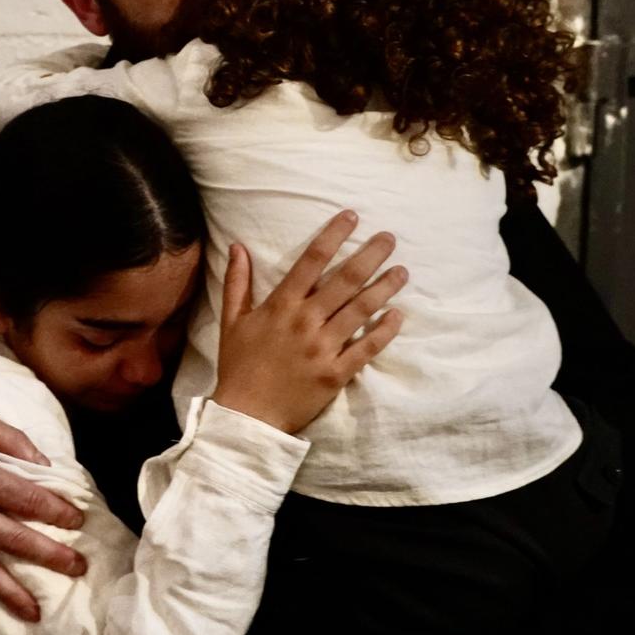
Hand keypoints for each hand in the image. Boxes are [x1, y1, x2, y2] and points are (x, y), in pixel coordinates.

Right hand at [209, 211, 405, 434]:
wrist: (246, 416)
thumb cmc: (238, 367)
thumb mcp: (232, 321)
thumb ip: (237, 281)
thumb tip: (237, 246)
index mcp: (281, 306)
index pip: (312, 260)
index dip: (333, 235)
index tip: (352, 217)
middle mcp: (305, 322)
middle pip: (345, 280)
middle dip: (370, 255)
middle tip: (391, 238)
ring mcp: (323, 348)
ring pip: (361, 310)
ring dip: (384, 287)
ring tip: (402, 271)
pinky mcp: (336, 374)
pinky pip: (367, 348)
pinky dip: (385, 330)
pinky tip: (399, 314)